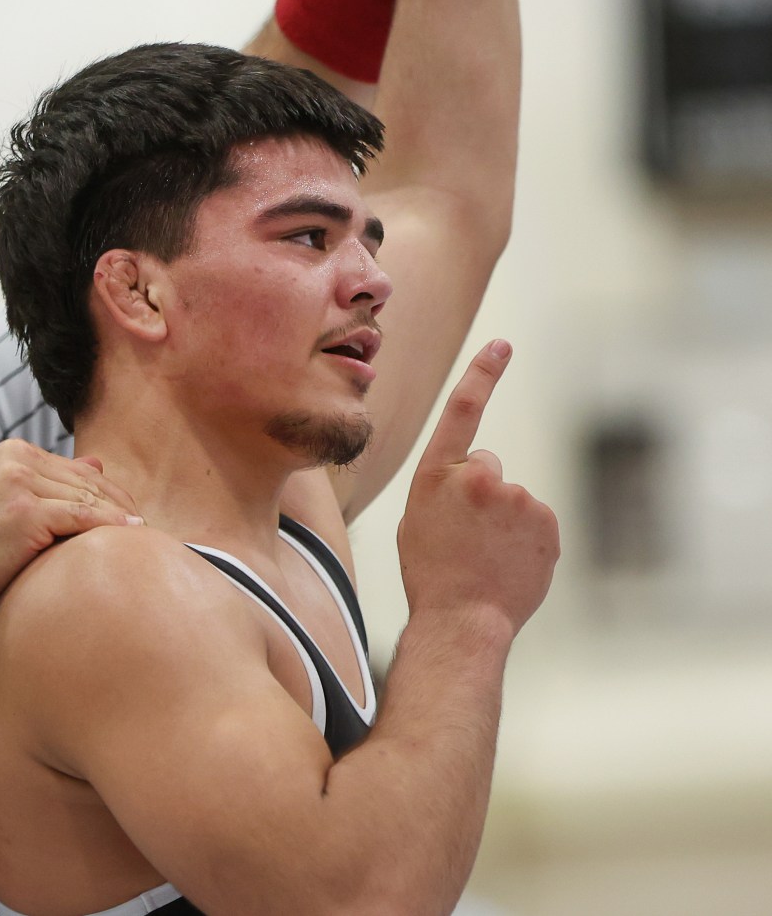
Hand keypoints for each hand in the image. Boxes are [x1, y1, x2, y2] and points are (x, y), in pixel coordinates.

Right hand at [0, 439, 140, 601]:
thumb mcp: (5, 500)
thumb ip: (48, 479)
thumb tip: (97, 462)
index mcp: (11, 452)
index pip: (75, 469)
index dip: (109, 491)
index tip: (130, 513)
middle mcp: (15, 459)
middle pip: (85, 481)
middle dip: (118, 504)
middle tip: (142, 525)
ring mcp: (19, 483)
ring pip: (87, 498)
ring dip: (118, 516)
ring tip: (142, 532)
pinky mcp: (25, 512)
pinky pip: (81, 517)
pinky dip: (109, 526)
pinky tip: (130, 533)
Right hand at [397, 341, 558, 638]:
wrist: (463, 621)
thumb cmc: (431, 574)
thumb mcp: (417, 519)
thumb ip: (447, 485)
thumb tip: (483, 473)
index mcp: (437, 475)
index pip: (463, 409)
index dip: (483, 373)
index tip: (502, 345)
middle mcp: (480, 477)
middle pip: (487, 468)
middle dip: (482, 493)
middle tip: (465, 537)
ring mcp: (518, 498)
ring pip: (513, 499)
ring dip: (504, 522)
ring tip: (485, 557)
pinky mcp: (547, 522)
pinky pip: (536, 522)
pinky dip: (526, 540)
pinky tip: (507, 564)